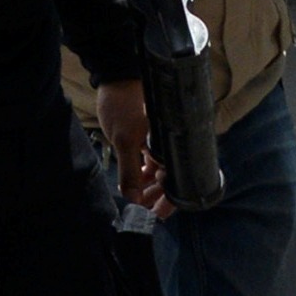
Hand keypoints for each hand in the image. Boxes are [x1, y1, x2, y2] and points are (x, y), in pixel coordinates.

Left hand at [92, 77, 167, 217]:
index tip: (158, 216)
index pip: (179, 181)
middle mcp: (172, 146)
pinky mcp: (150, 140)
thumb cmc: (124, 106)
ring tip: (137, 201)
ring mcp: (161, 143)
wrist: (116, 80)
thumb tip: (133, 199)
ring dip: (149, 188)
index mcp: (173, 146)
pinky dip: (144, 175)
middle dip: (158, 198)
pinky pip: (151, 164)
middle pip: (171, 180)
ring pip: (160, 173)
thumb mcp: (124, 141)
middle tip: (145, 212)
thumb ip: (130, 171)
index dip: (170, 201)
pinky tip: (135, 184)